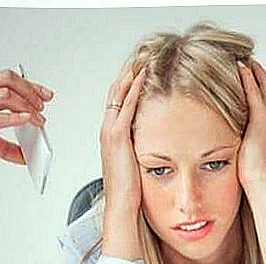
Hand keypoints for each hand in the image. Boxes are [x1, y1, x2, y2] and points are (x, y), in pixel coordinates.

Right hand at [0, 69, 53, 165]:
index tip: (47, 95)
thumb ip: (7, 147)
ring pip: (4, 94)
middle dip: (30, 92)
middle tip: (42, 108)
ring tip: (37, 119)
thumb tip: (25, 158)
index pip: (10, 79)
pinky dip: (13, 118)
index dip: (32, 86)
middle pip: (9, 80)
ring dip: (26, 105)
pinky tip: (25, 120)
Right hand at [99, 65, 146, 212]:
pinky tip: (143, 77)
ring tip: (143, 57)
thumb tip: (158, 142)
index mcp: (112, 135)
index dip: (128, 81)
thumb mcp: (137, 163)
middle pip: (116, 91)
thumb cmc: (130, 190)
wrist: (122, 206)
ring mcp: (110, 132)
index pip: (118, 99)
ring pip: (118, 93)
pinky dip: (134, 89)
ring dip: (130, 74)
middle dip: (129, 71)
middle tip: (142, 54)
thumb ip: (142, 148)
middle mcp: (108, 130)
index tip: (141, 66)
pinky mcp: (117, 138)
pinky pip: (125, 106)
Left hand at [236, 61, 265, 193]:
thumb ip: (242, 140)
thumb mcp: (247, 150)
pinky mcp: (261, 120)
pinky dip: (249, 79)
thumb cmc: (253, 173)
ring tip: (242, 58)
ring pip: (265, 85)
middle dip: (259, 71)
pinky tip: (240, 68)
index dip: (259, 82)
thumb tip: (229, 138)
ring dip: (254, 70)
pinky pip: (255, 93)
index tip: (247, 71)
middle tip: (246, 59)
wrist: (261, 182)